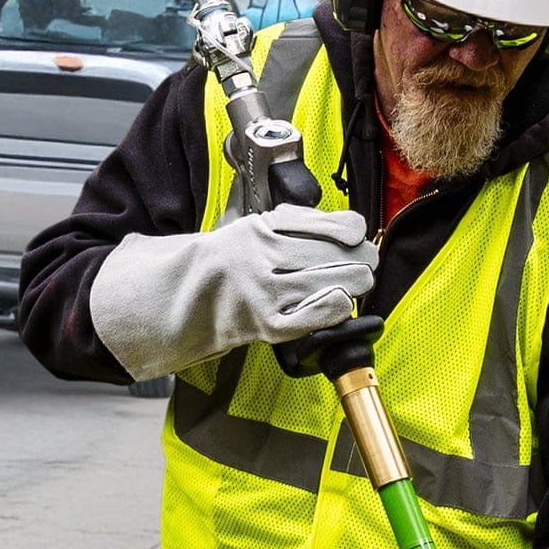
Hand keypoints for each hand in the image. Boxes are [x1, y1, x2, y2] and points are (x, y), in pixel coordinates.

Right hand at [90, 205, 378, 382]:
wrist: (180, 299)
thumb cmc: (225, 263)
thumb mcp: (251, 229)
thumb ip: (293, 224)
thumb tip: (348, 225)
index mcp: (256, 228)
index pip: (313, 223)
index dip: (346, 228)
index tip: (359, 232)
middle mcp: (257, 256)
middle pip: (323, 253)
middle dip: (356, 257)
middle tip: (369, 260)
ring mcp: (261, 291)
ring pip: (320, 282)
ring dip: (352, 281)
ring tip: (363, 280)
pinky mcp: (264, 324)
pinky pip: (307, 318)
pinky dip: (331, 309)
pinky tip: (343, 303)